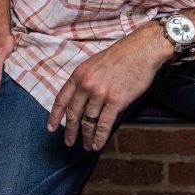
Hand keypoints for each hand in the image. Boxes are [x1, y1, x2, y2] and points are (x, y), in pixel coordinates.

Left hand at [47, 25, 172, 150]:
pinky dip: (100, 137)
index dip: (55, 116)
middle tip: (68, 142)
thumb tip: (83, 100)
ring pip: (88, 121)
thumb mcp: (95, 63)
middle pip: (73, 114)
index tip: (51, 128)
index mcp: (79, 74)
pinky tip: (98, 144)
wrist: (143, 49)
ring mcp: (100, 94)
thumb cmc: (123, 54)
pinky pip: (104, 124)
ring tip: (87, 145)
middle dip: (70, 131)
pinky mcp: (115, 101)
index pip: (62, 99)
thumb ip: (86, 80)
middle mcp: (86, 85)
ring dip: (87, 136)